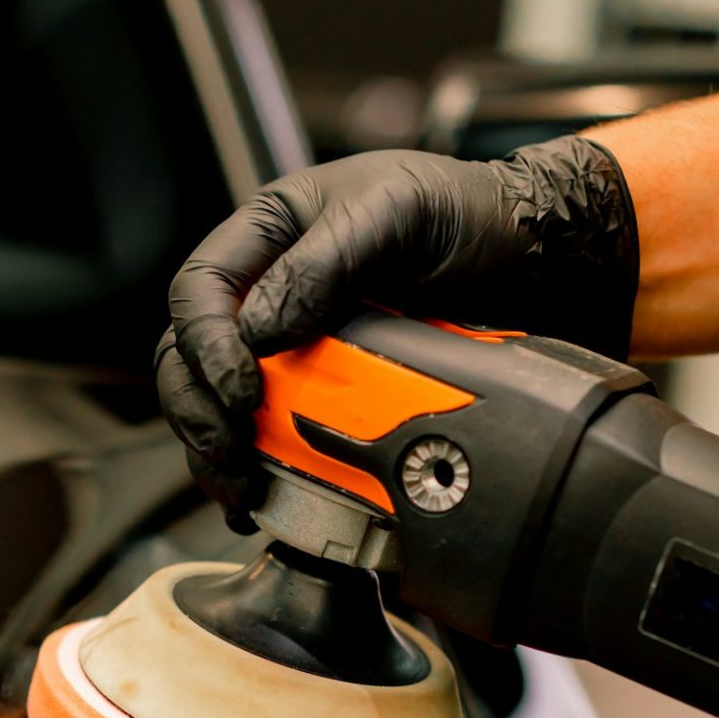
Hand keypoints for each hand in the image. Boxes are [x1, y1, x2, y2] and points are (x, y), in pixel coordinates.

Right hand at [155, 134, 637, 526]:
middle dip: (199, 414)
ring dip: (215, 457)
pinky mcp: (320, 400)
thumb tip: (259, 331)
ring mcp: (290, 352)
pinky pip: (264, 441)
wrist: (532, 262)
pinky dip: (255, 476)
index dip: (205, 346)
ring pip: (212, 409)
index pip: (198, 294)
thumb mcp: (396, 214)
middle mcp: (266, 295)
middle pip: (186, 361)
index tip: (242, 389)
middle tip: (234, 455)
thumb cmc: (466, 217)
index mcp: (269, 237)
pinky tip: (262, 503)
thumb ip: (323, 263)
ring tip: (242, 493)